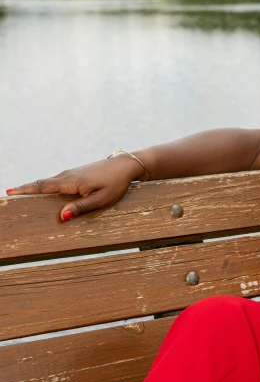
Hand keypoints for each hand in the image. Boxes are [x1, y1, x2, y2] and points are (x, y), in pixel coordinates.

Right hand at [6, 154, 144, 220]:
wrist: (126, 166)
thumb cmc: (116, 183)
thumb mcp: (101, 199)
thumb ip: (81, 207)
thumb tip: (61, 216)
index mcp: (71, 182)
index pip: (43, 186)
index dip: (26, 190)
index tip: (9, 192)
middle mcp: (68, 175)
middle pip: (42, 183)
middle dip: (26, 189)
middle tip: (10, 196)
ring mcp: (72, 173)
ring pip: (50, 182)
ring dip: (36, 188)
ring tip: (21, 196)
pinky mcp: (77, 174)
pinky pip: (57, 181)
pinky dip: (47, 186)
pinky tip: (43, 192)